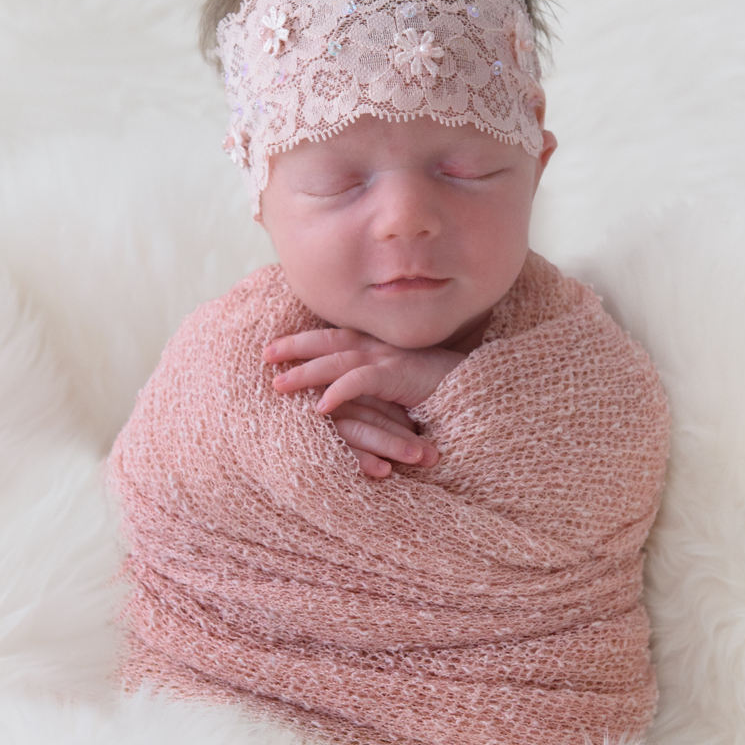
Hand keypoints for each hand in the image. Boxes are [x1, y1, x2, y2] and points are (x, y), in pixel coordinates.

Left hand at [263, 328, 463, 476]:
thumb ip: (378, 382)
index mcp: (380, 347)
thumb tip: (348, 394)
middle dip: (295, 346)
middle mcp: (381, 348)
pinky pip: (362, 381)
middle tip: (265, 355)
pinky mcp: (400, 376)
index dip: (305, 340)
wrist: (479, 388)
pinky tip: (320, 407)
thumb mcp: (403, 382)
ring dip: (306, 371)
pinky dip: (339, 391)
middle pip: (329, 342)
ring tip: (279, 384)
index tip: (275, 345)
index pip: (335, 337)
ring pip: (338, 360)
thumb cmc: (443, 389)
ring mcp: (390, 359)